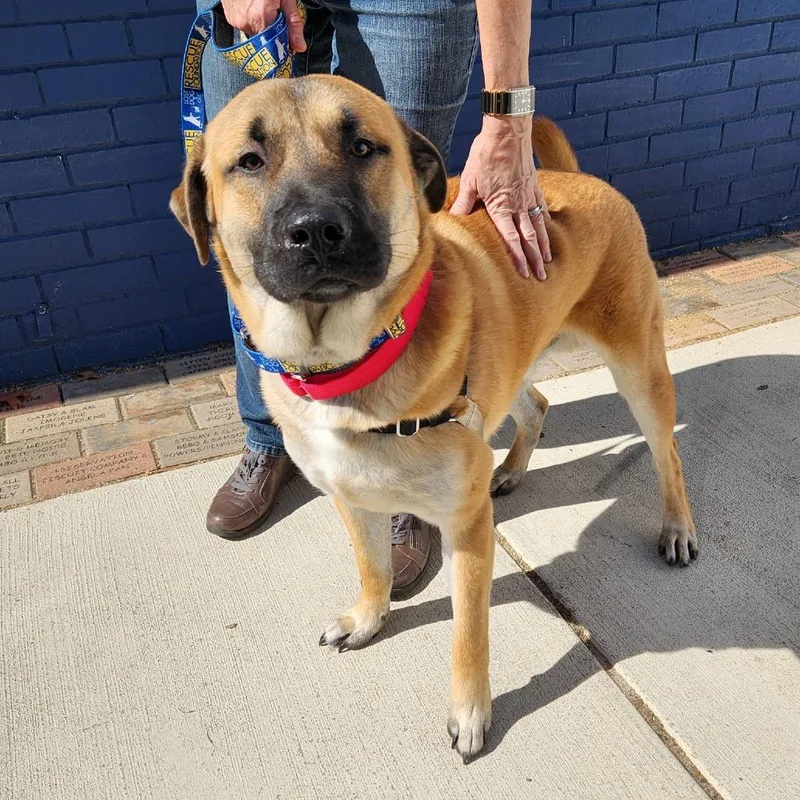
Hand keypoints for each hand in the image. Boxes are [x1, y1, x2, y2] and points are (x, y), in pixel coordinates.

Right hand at [221, 0, 305, 50]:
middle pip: (264, 40)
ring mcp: (236, 21)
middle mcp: (246, 22)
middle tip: (275, 14)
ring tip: (262, 7)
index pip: (274, 44)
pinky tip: (252, 6)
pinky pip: (244, 26)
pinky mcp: (230, 18)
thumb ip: (293, 23)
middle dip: (272, 32)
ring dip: (261, 26)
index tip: (287, 37)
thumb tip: (300, 47)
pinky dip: (250, 20)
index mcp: (261, 18)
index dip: (282, 42)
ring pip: (254, 33)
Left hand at [451, 115, 551, 279]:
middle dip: (535, 259)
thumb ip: (465, 203)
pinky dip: (547, 224)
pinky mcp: (535, 186)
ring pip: (539, 226)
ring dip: (544, 246)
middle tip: (541, 277)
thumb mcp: (470, 180)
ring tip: (548, 262)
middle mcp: (519, 204)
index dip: (518, 258)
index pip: (511, 239)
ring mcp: (529, 196)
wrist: (508, 130)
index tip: (524, 273)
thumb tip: (454, 220)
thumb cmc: (486, 154)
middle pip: (530, 238)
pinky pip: (542, 210)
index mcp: (502, 206)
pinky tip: (548, 233)